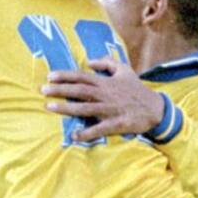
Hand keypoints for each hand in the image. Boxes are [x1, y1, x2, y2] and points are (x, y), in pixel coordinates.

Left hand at [42, 57, 165, 141]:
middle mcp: (105, 95)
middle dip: (60, 90)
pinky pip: (100, 129)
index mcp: (105, 82)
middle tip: (43, 90)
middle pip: (79, 91)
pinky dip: (87, 133)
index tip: (49, 76)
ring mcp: (110, 110)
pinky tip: (74, 135)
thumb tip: (90, 61)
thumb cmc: (137, 89)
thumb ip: (107, 62)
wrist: (155, 108)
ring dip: (67, 108)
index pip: (82, 77)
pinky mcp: (117, 124)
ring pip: (85, 108)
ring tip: (50, 107)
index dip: (65, 76)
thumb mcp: (124, 70)